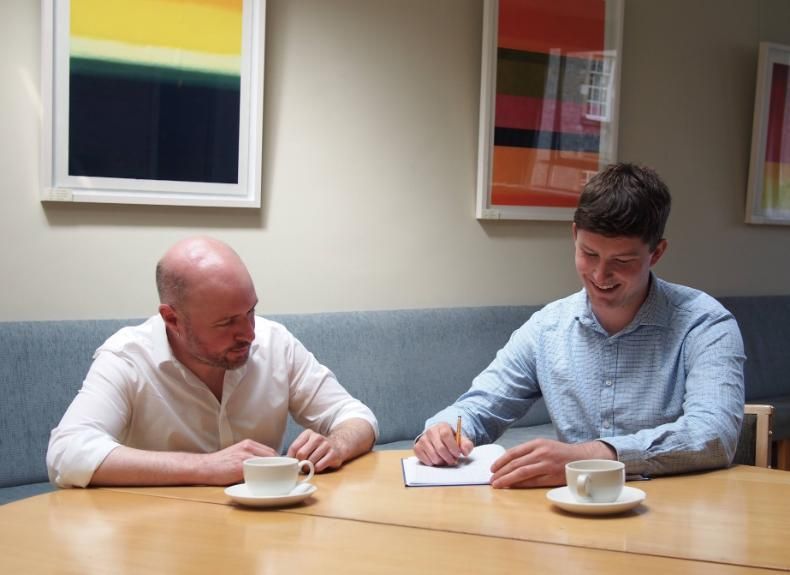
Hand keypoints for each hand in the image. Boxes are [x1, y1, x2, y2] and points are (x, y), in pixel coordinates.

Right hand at [201, 439, 277, 485]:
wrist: (204, 467)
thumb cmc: (221, 464)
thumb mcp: (238, 454)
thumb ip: (251, 457)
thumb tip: (267, 468)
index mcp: (249, 444)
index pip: (271, 452)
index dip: (279, 461)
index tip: (283, 470)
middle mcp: (248, 447)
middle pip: (272, 456)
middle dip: (280, 466)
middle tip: (284, 477)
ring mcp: (245, 456)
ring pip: (267, 462)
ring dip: (274, 472)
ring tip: (279, 481)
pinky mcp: (240, 466)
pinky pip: (257, 471)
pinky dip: (264, 477)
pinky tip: (267, 483)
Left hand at [287, 429, 343, 472]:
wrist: (338, 446)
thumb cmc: (317, 448)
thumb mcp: (306, 444)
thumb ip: (296, 450)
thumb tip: (284, 461)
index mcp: (308, 434)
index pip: (294, 447)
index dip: (291, 458)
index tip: (293, 462)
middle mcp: (317, 437)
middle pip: (301, 454)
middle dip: (301, 462)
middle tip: (303, 465)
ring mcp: (326, 445)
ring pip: (310, 461)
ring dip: (309, 467)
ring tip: (311, 465)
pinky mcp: (333, 454)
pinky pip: (319, 466)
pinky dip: (317, 469)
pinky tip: (319, 465)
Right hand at [414, 422, 473, 465]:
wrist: (437, 437)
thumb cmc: (450, 439)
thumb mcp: (460, 439)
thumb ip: (466, 445)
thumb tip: (464, 451)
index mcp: (442, 426)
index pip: (446, 435)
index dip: (453, 447)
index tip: (458, 454)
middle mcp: (431, 431)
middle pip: (440, 447)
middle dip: (448, 457)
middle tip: (453, 461)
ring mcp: (423, 439)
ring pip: (433, 455)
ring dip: (441, 461)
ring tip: (445, 460)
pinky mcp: (417, 447)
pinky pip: (424, 459)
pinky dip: (432, 463)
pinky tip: (436, 459)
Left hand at [490, 439, 614, 488]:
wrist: (582, 458)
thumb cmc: (560, 453)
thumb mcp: (544, 446)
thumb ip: (529, 453)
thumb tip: (509, 463)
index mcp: (537, 443)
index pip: (513, 452)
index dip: (501, 461)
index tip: (493, 469)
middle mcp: (541, 452)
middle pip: (515, 463)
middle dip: (501, 472)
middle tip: (492, 480)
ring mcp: (547, 464)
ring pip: (521, 472)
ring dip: (507, 479)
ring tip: (498, 484)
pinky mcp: (552, 476)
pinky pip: (533, 482)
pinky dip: (521, 485)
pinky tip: (513, 487)